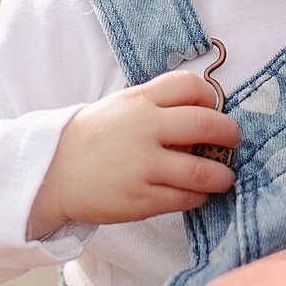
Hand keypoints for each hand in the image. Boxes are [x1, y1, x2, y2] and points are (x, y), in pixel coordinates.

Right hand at [26, 71, 239, 238]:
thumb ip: (158, 105)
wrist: (53, 173)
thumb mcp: (121, 107)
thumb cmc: (94, 138)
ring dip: (223, 175)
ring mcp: (143, 166)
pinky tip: (197, 193)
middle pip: (208, 125)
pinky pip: (186, 198)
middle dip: (230, 134)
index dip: (211, 97)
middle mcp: (145, 130)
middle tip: (233, 141)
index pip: (191, 86)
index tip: (214, 109)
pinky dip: (199, 196)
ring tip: (224, 176)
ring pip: (203, 171)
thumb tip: (204, 113)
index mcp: (140, 101)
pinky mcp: (141, 199)